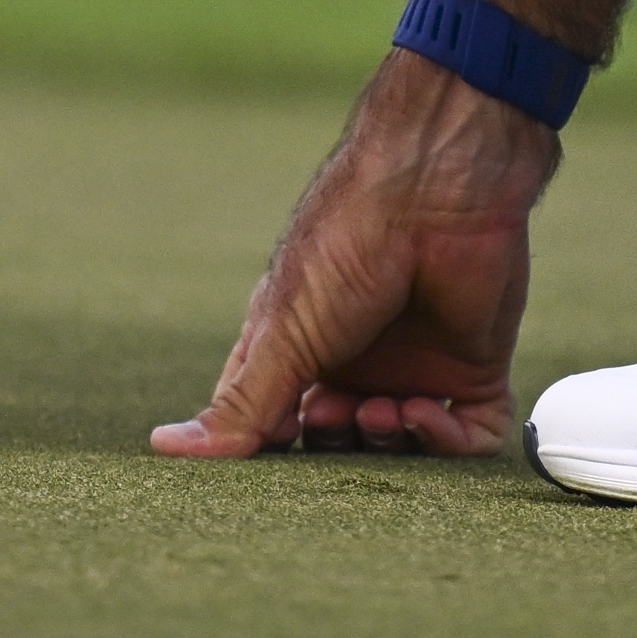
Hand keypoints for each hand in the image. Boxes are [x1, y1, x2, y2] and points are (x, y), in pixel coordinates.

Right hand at [151, 48, 555, 458]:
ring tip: (380, 409)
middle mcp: (357, 358)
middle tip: (333, 412)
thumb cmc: (346, 244)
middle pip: (341, 439)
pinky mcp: (472, 366)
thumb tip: (164, 447)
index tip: (272, 449)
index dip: (272, 446)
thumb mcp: (283, 332)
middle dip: (335, 441)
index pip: (274, 421)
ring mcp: (416, 363)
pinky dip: (447, 443)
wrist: (436, 188)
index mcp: (300, 343)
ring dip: (386, 442)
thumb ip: (240, 404)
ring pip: (402, 445)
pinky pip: (467, 436)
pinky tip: (422, 411)